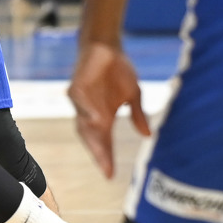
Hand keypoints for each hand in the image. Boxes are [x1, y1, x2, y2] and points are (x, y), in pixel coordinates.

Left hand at [68, 40, 150, 178]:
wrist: (106, 47)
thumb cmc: (118, 71)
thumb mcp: (133, 95)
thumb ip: (137, 115)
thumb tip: (147, 135)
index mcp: (102, 117)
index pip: (104, 142)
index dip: (106, 158)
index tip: (111, 175)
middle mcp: (89, 112)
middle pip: (91, 138)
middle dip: (98, 154)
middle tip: (106, 169)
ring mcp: (81, 101)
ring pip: (83, 124)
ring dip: (92, 137)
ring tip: (101, 152)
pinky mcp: (76, 87)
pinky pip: (79, 102)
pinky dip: (86, 111)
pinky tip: (95, 120)